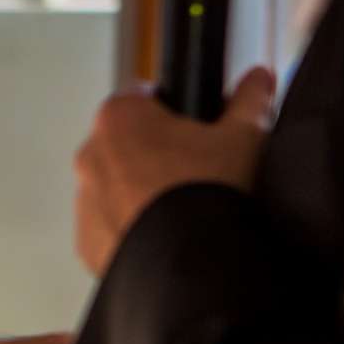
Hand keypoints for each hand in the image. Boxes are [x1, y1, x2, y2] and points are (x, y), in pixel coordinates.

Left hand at [75, 69, 275, 276]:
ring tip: (184, 210)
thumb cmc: (211, 193)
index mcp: (119, 117)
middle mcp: (89, 154)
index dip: (176, 109)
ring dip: (141, 192)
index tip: (199, 128)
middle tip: (198, 174)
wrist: (192, 266)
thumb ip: (250, 99)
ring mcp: (83, 200)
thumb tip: (259, 77)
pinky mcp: (87, 242)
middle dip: (157, 153)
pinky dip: (131, 229)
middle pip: (128, 143)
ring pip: (115, 186)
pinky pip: (109, 227)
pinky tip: (166, 236)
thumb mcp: (244, 136)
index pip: (145, 96)